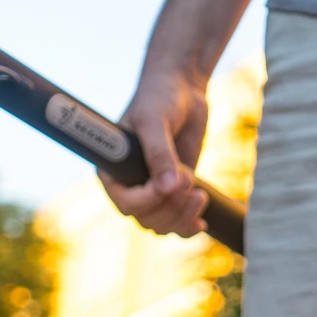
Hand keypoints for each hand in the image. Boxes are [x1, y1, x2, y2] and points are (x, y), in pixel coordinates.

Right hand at [101, 63, 210, 236]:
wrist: (181, 89)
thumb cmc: (159, 98)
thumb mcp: (155, 121)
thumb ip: (160, 153)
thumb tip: (168, 188)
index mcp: (114, 170)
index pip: (125, 202)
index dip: (147, 200)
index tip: (169, 184)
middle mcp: (130, 185)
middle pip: (146, 219)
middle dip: (171, 207)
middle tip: (189, 179)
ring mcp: (154, 190)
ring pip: (162, 225)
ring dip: (182, 216)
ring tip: (199, 193)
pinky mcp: (175, 191)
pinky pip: (177, 223)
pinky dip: (188, 226)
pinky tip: (202, 223)